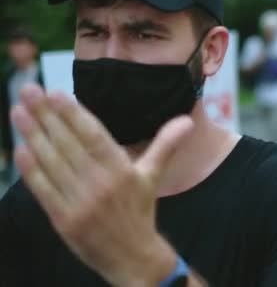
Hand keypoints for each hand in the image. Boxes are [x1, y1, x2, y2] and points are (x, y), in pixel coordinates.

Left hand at [11, 84, 192, 285]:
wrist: (133, 256)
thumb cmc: (140, 211)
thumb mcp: (153, 176)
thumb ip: (165, 144)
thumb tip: (187, 120)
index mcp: (123, 171)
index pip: (95, 136)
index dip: (74, 114)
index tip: (56, 93)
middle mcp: (101, 184)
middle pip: (69, 144)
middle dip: (46, 116)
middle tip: (29, 89)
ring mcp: (81, 202)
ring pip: (53, 163)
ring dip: (33, 136)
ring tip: (18, 111)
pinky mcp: (64, 219)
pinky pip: (45, 190)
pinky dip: (32, 170)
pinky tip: (21, 150)